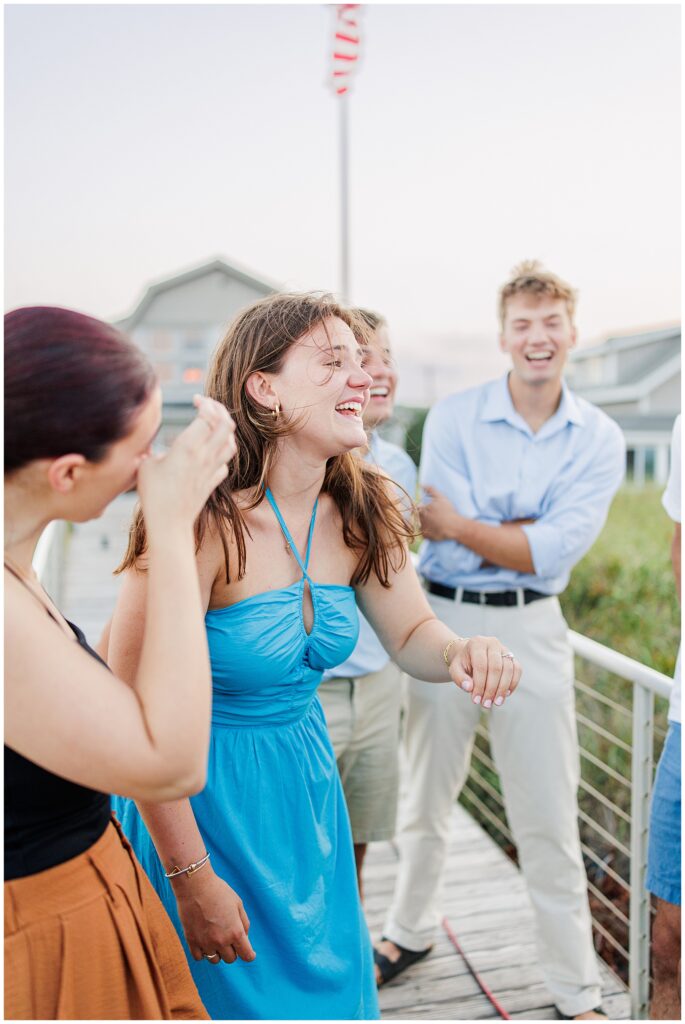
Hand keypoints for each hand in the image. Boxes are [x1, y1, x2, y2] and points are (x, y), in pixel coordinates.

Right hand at [137, 396, 236, 531]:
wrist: (170, 524)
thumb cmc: (154, 495)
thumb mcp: (145, 465)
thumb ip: (152, 450)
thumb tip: (151, 445)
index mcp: (188, 447)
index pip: (208, 416)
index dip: (205, 403)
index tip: (196, 400)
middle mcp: (205, 456)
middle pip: (227, 425)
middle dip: (220, 410)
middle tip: (208, 407)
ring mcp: (212, 469)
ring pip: (231, 442)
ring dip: (225, 430)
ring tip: (212, 426)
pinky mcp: (213, 482)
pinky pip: (225, 463)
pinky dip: (222, 453)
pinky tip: (211, 452)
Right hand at [173, 867, 255, 964]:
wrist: (195, 885)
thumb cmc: (219, 891)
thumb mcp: (238, 904)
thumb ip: (244, 923)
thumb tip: (244, 938)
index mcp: (235, 932)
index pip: (246, 955)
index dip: (249, 955)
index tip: (249, 953)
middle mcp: (221, 941)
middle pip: (231, 959)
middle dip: (233, 950)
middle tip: (230, 938)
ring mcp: (205, 942)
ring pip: (215, 960)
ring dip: (218, 953)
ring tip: (216, 939)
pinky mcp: (191, 941)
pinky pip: (199, 957)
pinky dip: (203, 952)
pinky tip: (204, 941)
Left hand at [419, 486, 461, 540]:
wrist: (454, 526)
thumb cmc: (448, 511)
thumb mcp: (440, 497)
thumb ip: (430, 490)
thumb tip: (421, 484)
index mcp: (422, 509)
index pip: (419, 508)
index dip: (426, 508)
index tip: (434, 510)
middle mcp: (420, 519)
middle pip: (420, 516)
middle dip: (427, 516)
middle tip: (437, 517)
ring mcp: (422, 529)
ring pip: (422, 525)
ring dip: (427, 524)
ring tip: (438, 523)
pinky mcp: (426, 537)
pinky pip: (425, 534)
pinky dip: (429, 532)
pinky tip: (437, 529)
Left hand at [448, 636, 521, 707]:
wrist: (470, 655)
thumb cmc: (463, 663)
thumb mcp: (455, 670)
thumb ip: (459, 678)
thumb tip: (469, 688)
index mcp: (477, 643)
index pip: (481, 666)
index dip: (480, 685)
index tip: (476, 700)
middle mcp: (492, 643)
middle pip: (496, 668)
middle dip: (491, 689)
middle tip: (486, 704)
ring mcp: (504, 649)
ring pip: (509, 669)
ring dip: (503, 689)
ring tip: (496, 702)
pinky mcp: (512, 657)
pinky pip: (517, 670)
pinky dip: (513, 683)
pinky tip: (505, 695)